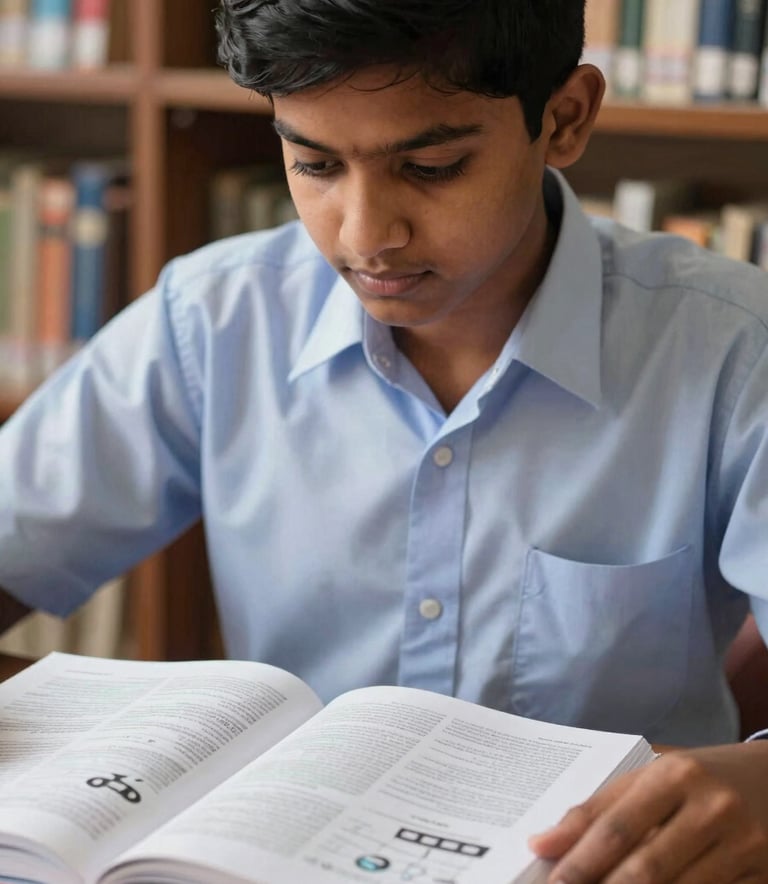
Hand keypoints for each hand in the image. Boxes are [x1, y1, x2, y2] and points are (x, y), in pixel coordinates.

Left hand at [528, 742, 767, 882]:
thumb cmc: (700, 776)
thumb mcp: (652, 775)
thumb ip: (599, 807)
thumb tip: (541, 843)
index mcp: (675, 775)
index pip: (617, 827)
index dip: (580, 862)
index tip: (551, 883)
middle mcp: (712, 808)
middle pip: (647, 868)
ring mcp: (744, 847)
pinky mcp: (763, 876)